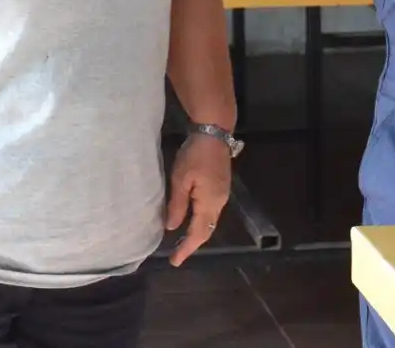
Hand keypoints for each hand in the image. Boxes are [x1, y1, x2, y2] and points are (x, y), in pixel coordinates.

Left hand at [165, 133, 231, 266]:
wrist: (214, 132)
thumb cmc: (195, 155)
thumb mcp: (180, 179)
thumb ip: (177, 205)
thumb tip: (172, 228)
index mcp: (209, 203)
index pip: (198, 233)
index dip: (186, 248)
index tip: (175, 261)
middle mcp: (219, 203)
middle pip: (207, 230)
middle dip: (192, 244)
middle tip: (177, 255)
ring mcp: (222, 194)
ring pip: (210, 221)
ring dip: (197, 233)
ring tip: (182, 241)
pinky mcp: (221, 186)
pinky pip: (211, 212)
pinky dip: (201, 221)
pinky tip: (191, 220)